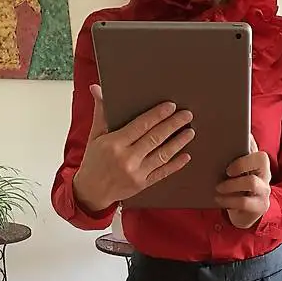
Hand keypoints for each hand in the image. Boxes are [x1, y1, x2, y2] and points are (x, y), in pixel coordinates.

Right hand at [73, 84, 194, 211]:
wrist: (91, 191)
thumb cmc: (93, 161)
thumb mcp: (95, 136)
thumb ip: (101, 113)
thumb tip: (97, 89)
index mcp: (115, 143)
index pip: (141, 125)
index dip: (158, 115)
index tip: (171, 106)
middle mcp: (127, 158)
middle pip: (155, 138)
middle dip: (173, 125)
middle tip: (187, 115)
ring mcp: (137, 173)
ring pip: (162, 155)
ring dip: (178, 143)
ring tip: (190, 132)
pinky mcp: (143, 184)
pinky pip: (162, 173)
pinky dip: (175, 165)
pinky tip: (186, 156)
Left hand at [215, 136, 270, 228]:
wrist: (245, 214)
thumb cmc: (238, 189)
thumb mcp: (237, 173)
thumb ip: (233, 157)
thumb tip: (221, 140)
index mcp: (259, 162)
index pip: (257, 145)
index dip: (247, 142)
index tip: (231, 145)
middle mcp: (265, 174)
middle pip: (261, 159)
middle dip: (242, 162)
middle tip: (226, 170)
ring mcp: (264, 190)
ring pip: (252, 182)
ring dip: (232, 184)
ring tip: (218, 187)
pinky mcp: (259, 206)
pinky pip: (244, 202)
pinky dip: (228, 200)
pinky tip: (218, 199)